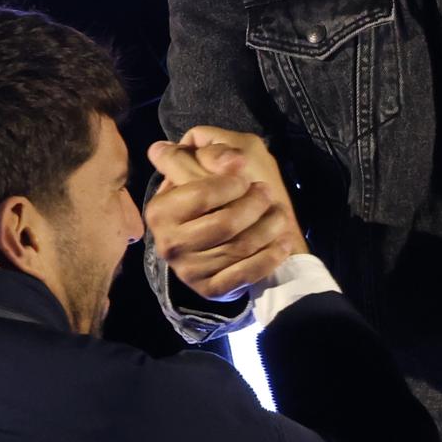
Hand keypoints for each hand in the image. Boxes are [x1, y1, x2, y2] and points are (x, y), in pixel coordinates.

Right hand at [145, 125, 308, 300]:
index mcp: (160, 210)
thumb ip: (212, 153)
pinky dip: (270, 256)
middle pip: (224, 223)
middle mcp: (168, 242)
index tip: (244, 176)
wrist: (226, 238)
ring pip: (239, 247)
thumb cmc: (218, 195)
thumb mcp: (210, 165)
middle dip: (254, 205)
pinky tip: (281, 242)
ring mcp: (187, 269)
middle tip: (266, 193)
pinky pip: (245, 274)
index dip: (230, 183)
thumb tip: (231, 159)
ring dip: (269, 227)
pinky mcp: (208, 288)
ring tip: (279, 215)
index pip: (199, 194)